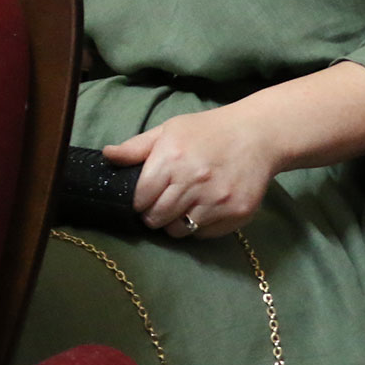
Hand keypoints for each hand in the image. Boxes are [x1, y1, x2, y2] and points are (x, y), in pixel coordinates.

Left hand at [102, 105, 280, 237]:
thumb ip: (136, 147)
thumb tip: (107, 155)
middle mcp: (193, 181)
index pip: (141, 197)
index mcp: (171, 158)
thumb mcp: (168, 130)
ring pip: (180, 229)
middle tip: (158, 208)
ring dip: (174, 223)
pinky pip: (204, 233)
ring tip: (179, 209)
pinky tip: (201, 210)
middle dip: (152, 216)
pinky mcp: (237, 212)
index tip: (142, 200)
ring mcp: (217, 199)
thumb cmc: (206, 131)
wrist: (256, 135)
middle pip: (158, 217)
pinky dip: (198, 227)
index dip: (138, 202)